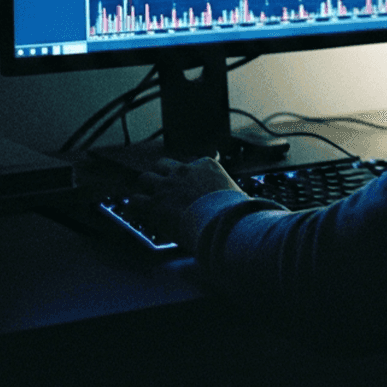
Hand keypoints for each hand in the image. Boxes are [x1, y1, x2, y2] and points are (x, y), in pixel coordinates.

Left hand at [129, 156, 244, 249]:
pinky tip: (135, 210)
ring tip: (146, 197)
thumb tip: (251, 203)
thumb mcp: (239, 194)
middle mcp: (184, 171)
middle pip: (162, 165)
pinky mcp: (155, 203)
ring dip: (146, 188)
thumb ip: (235, 194)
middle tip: (161, 187)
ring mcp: (167, 186)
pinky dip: (135, 206)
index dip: (186, 176)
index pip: (190, 165)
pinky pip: (135, 200)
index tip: (187, 185)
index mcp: (205, 165)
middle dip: (160, 175)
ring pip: (145, 178)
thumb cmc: (234, 211)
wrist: (222, 221)